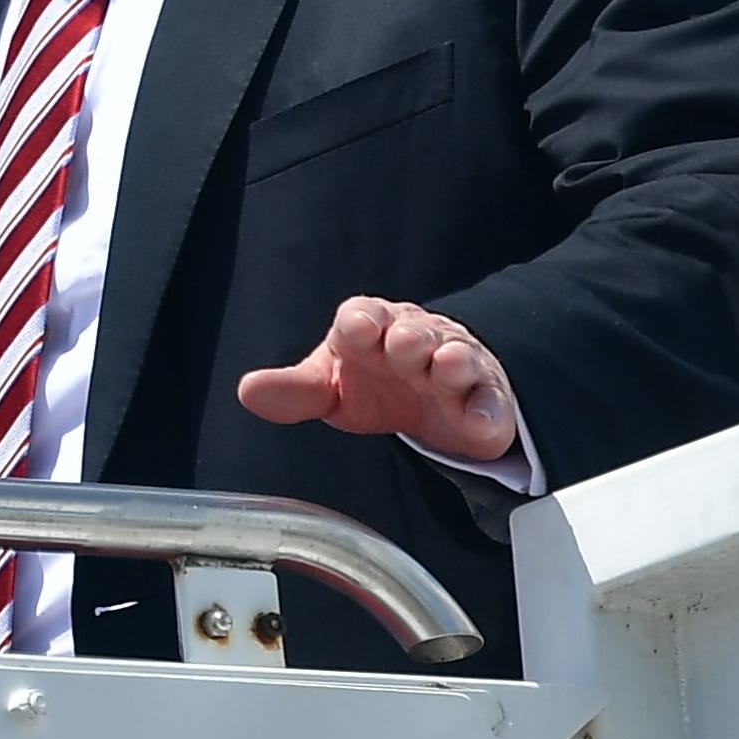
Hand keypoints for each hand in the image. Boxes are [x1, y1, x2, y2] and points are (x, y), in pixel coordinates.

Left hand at [236, 296, 517, 461]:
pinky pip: (491, 403)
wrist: (433, 390)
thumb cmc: (374, 377)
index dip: (360, 321)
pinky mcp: (485, 400)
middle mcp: (414, 340)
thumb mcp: (331, 384)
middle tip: (402, 346)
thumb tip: (246, 391)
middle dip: (408, 338)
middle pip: (413, 332)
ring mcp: (454, 367)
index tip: (356, 329)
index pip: (363, 316)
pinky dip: (489, 411)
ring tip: (445, 368)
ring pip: (456, 358)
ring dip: (451, 362)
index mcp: (371, 328)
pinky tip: (481, 422)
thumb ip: (294, 390)